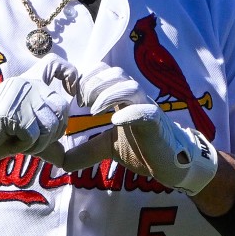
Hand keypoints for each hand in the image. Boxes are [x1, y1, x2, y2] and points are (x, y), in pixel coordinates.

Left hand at [60, 63, 217, 194]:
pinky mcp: (157, 124)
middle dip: (94, 83)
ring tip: (94, 110)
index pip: (104, 72)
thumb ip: (87, 150)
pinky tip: (115, 121)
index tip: (73, 95)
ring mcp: (147, 108)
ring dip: (108, 94)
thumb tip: (61, 161)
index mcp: (122, 98)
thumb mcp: (108, 147)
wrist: (172, 162)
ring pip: (130, 86)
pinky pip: (145, 111)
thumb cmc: (143, 148)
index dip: (87, 78)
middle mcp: (135, 98)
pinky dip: (129, 113)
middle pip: (115, 73)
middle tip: (81, 102)